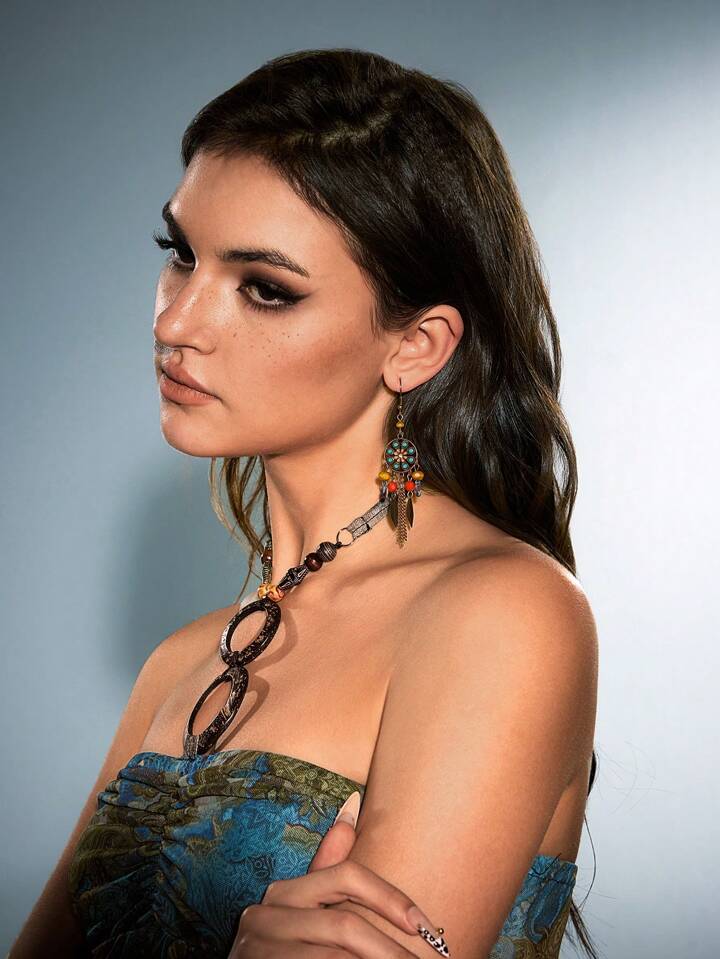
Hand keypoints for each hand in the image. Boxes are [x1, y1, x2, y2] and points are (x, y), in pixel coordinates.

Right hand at [229, 791, 439, 956]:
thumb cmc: (287, 954)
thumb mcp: (305, 911)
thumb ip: (328, 870)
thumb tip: (352, 807)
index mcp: (282, 894)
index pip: (346, 876)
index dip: (390, 898)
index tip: (425, 926)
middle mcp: (265, 917)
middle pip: (345, 924)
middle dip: (392, 950)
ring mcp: (258, 951)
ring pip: (338, 958)